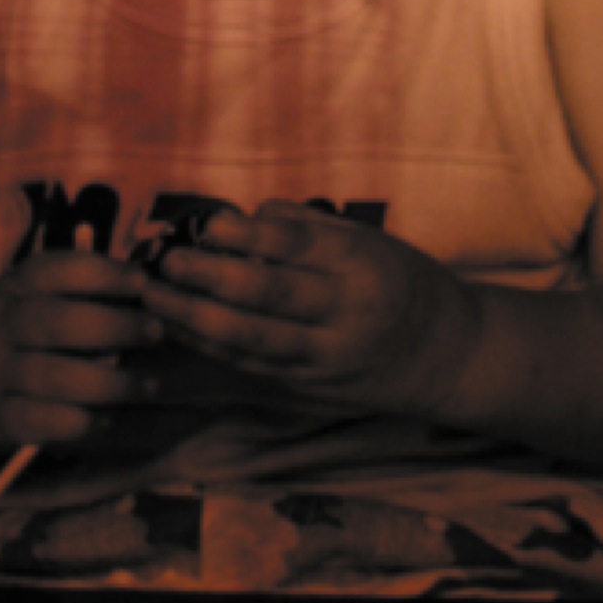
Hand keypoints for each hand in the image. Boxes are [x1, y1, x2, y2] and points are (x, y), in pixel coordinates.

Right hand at [0, 252, 163, 449]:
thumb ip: (87, 295)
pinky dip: (75, 421)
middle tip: (155, 333)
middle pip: (54, 321)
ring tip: (147, 385)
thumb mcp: (43, 302)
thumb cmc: (28, 338)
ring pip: (48, 375)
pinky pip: (34, 420)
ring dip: (106, 381)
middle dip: (113, 326)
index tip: (143, 283)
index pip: (53, 269)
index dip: (100, 273)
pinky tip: (107, 420)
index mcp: (15, 285)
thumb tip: (155, 292)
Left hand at [140, 201, 479, 421]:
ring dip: (195, 318)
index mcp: (361, 263)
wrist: (447, 355)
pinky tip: (177, 327)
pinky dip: (210, 346)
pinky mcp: (311, 386)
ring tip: (155, 296)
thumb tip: (242, 217)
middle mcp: (345, 311)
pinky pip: (252, 365)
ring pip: (252, 339)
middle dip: (209, 278)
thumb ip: (307, 227)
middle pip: (268, 295)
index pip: (295, 245)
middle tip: (166, 262)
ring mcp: (327, 355)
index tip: (204, 222)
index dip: (245, 234)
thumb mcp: (369, 240)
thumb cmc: (399, 282)